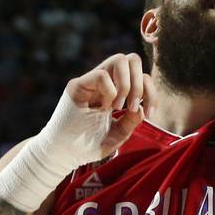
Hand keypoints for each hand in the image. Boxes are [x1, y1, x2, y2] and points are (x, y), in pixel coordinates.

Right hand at [0, 54, 152, 210]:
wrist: (62, 155)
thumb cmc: (87, 145)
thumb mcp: (117, 135)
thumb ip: (132, 121)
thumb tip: (142, 107)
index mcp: (117, 91)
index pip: (141, 76)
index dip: (151, 92)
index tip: (150, 113)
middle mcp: (105, 82)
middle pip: (132, 59)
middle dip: (140, 83)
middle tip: (132, 107)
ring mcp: (90, 81)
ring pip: (119, 59)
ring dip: (126, 85)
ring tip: (118, 106)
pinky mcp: (77, 85)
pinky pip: (101, 74)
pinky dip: (109, 91)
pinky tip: (102, 108)